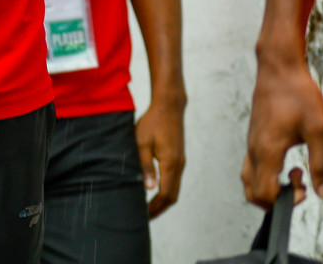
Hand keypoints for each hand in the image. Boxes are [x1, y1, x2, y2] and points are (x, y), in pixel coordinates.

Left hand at [137, 96, 186, 217]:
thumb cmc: (153, 122)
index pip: (166, 194)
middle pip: (173, 196)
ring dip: (163, 200)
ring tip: (148, 207)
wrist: (169, 106)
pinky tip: (155, 190)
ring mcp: (181, 162)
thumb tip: (149, 189)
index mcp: (171, 163)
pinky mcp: (178, 157)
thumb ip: (145, 166)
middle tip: (145, 216)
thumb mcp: (142, 143)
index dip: (155, 207)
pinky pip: (175, 180)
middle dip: (160, 208)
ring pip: (175, 188)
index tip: (143, 214)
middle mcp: (179, 165)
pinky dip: (166, 190)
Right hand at [242, 50, 322, 207]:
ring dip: (269, 187)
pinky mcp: (253, 136)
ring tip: (294, 174)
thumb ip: (321, 163)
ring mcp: (251, 142)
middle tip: (299, 184)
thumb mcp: (318, 129)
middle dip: (275, 199)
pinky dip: (265, 174)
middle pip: (252, 192)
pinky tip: (285, 161)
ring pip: (249, 179)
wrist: (279, 67)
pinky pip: (251, 166)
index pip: (265, 194)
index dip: (287, 200)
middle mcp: (254, 149)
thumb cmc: (297, 93)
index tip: (305, 186)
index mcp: (267, 150)